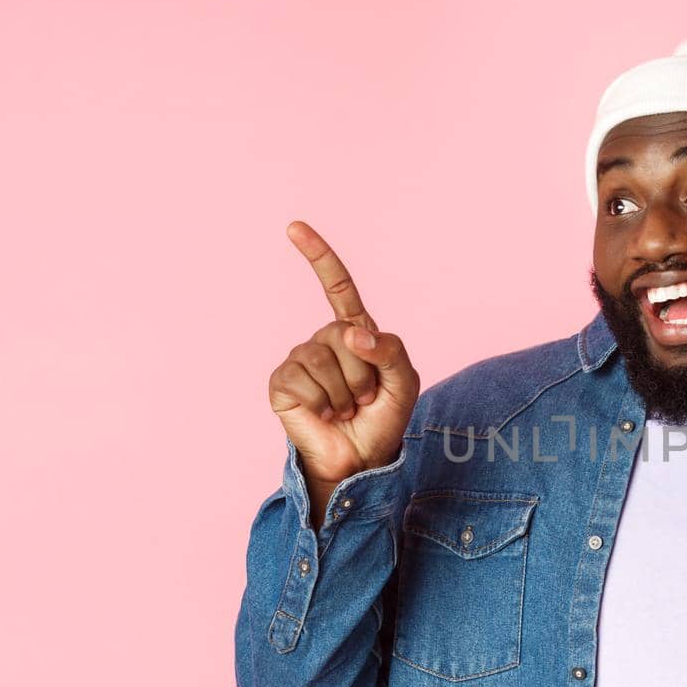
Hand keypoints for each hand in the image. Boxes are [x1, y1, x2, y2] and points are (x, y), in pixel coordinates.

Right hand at [267, 221, 420, 485]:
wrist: (362, 459)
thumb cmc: (383, 418)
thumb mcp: (404, 381)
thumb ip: (390, 350)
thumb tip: (353, 335)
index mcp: (354, 333)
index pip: (337, 288)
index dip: (318, 257)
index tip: (295, 228)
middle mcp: (324, 341)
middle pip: (343, 335)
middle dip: (363, 373)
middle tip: (364, 398)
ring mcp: (300, 360)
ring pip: (322, 358)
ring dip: (343, 392)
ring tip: (345, 409)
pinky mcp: (282, 383)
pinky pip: (301, 379)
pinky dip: (321, 403)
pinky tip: (322, 415)